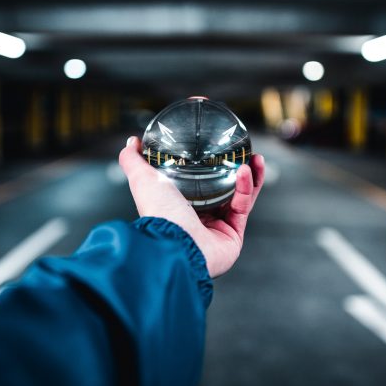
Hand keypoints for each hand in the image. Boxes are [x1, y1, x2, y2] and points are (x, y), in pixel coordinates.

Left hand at [119, 136, 264, 277]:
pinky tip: (245, 172)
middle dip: (238, 170)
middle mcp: (200, 219)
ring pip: (240, 198)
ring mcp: (218, 228)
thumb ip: (133, 160)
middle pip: (225, 190)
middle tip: (244, 153)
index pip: (200, 184)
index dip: (212, 167)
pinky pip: (243, 207)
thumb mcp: (142, 179)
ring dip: (249, 177)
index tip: (218, 149)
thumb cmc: (158, 214)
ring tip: (254, 158)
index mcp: (180, 207)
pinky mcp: (233, 235)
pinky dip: (246, 188)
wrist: (175, 244)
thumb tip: (131, 142)